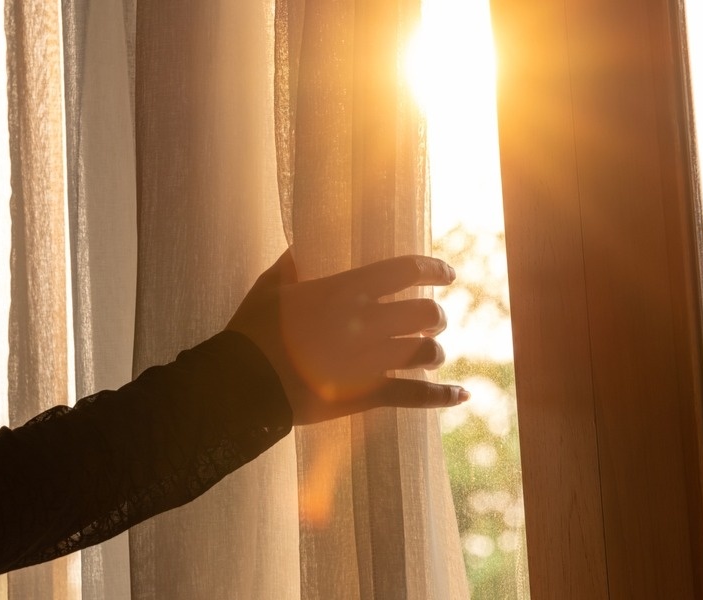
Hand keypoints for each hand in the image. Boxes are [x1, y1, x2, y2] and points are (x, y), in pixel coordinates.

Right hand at [226, 249, 469, 424]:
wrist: (241, 385)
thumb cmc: (252, 333)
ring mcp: (370, 361)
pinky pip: (414, 395)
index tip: (447, 274)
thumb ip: (290, 266)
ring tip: (431, 353)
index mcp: (346, 291)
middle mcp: (366, 323)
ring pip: (426, 352)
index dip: (433, 270)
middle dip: (435, 317)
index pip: (406, 271)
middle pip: (426, 314)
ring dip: (434, 352)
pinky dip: (442, 396)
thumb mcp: (269, 289)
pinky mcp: (366, 394)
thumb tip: (299, 249)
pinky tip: (461, 395)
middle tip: (431, 320)